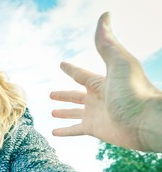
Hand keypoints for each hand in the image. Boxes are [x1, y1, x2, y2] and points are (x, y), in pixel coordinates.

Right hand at [50, 12, 161, 151]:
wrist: (144, 121)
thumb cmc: (133, 91)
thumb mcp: (118, 63)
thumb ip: (107, 43)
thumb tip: (104, 15)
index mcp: (101, 82)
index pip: (81, 75)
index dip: (70, 70)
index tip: (61, 65)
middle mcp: (98, 98)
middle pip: (75, 96)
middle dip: (63, 95)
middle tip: (50, 94)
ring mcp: (96, 115)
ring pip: (74, 113)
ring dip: (63, 113)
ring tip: (52, 113)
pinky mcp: (94, 130)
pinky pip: (75, 130)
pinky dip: (65, 132)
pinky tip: (54, 133)